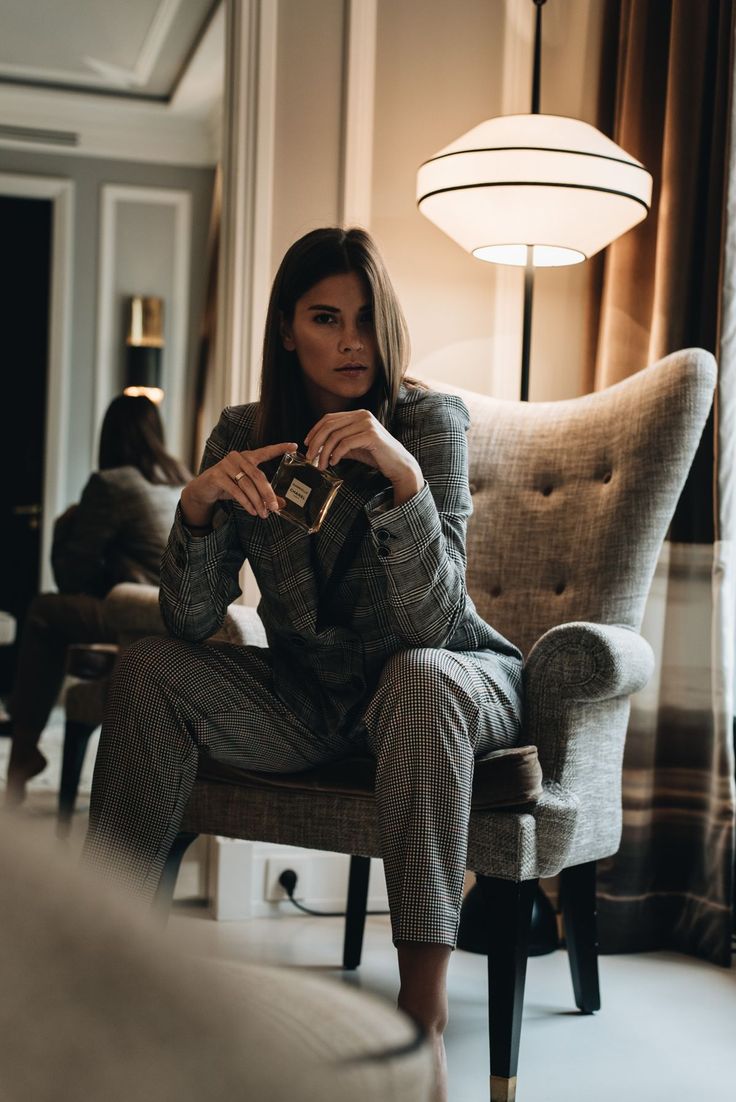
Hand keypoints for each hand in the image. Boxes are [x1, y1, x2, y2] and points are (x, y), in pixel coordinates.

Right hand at [180, 441, 297, 524]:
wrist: (204, 489)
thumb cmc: (229, 486)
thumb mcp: (248, 489)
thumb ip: (264, 494)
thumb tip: (282, 505)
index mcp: (247, 457)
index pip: (265, 452)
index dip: (279, 448)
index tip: (294, 446)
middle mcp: (237, 457)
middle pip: (257, 475)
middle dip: (267, 493)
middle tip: (275, 508)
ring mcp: (226, 465)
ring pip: (247, 485)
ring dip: (257, 502)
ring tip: (263, 514)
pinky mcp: (217, 476)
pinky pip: (236, 491)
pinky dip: (246, 502)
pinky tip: (252, 511)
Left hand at [304, 410, 422, 503]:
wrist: (398, 464)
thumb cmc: (377, 456)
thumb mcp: (354, 447)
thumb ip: (338, 443)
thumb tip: (318, 447)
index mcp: (358, 414)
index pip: (329, 418)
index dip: (315, 430)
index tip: (307, 444)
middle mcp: (362, 415)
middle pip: (329, 426)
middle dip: (316, 442)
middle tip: (310, 457)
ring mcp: (367, 423)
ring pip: (335, 436)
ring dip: (324, 452)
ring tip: (321, 465)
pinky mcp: (371, 435)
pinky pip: (345, 444)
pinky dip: (336, 454)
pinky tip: (334, 463)